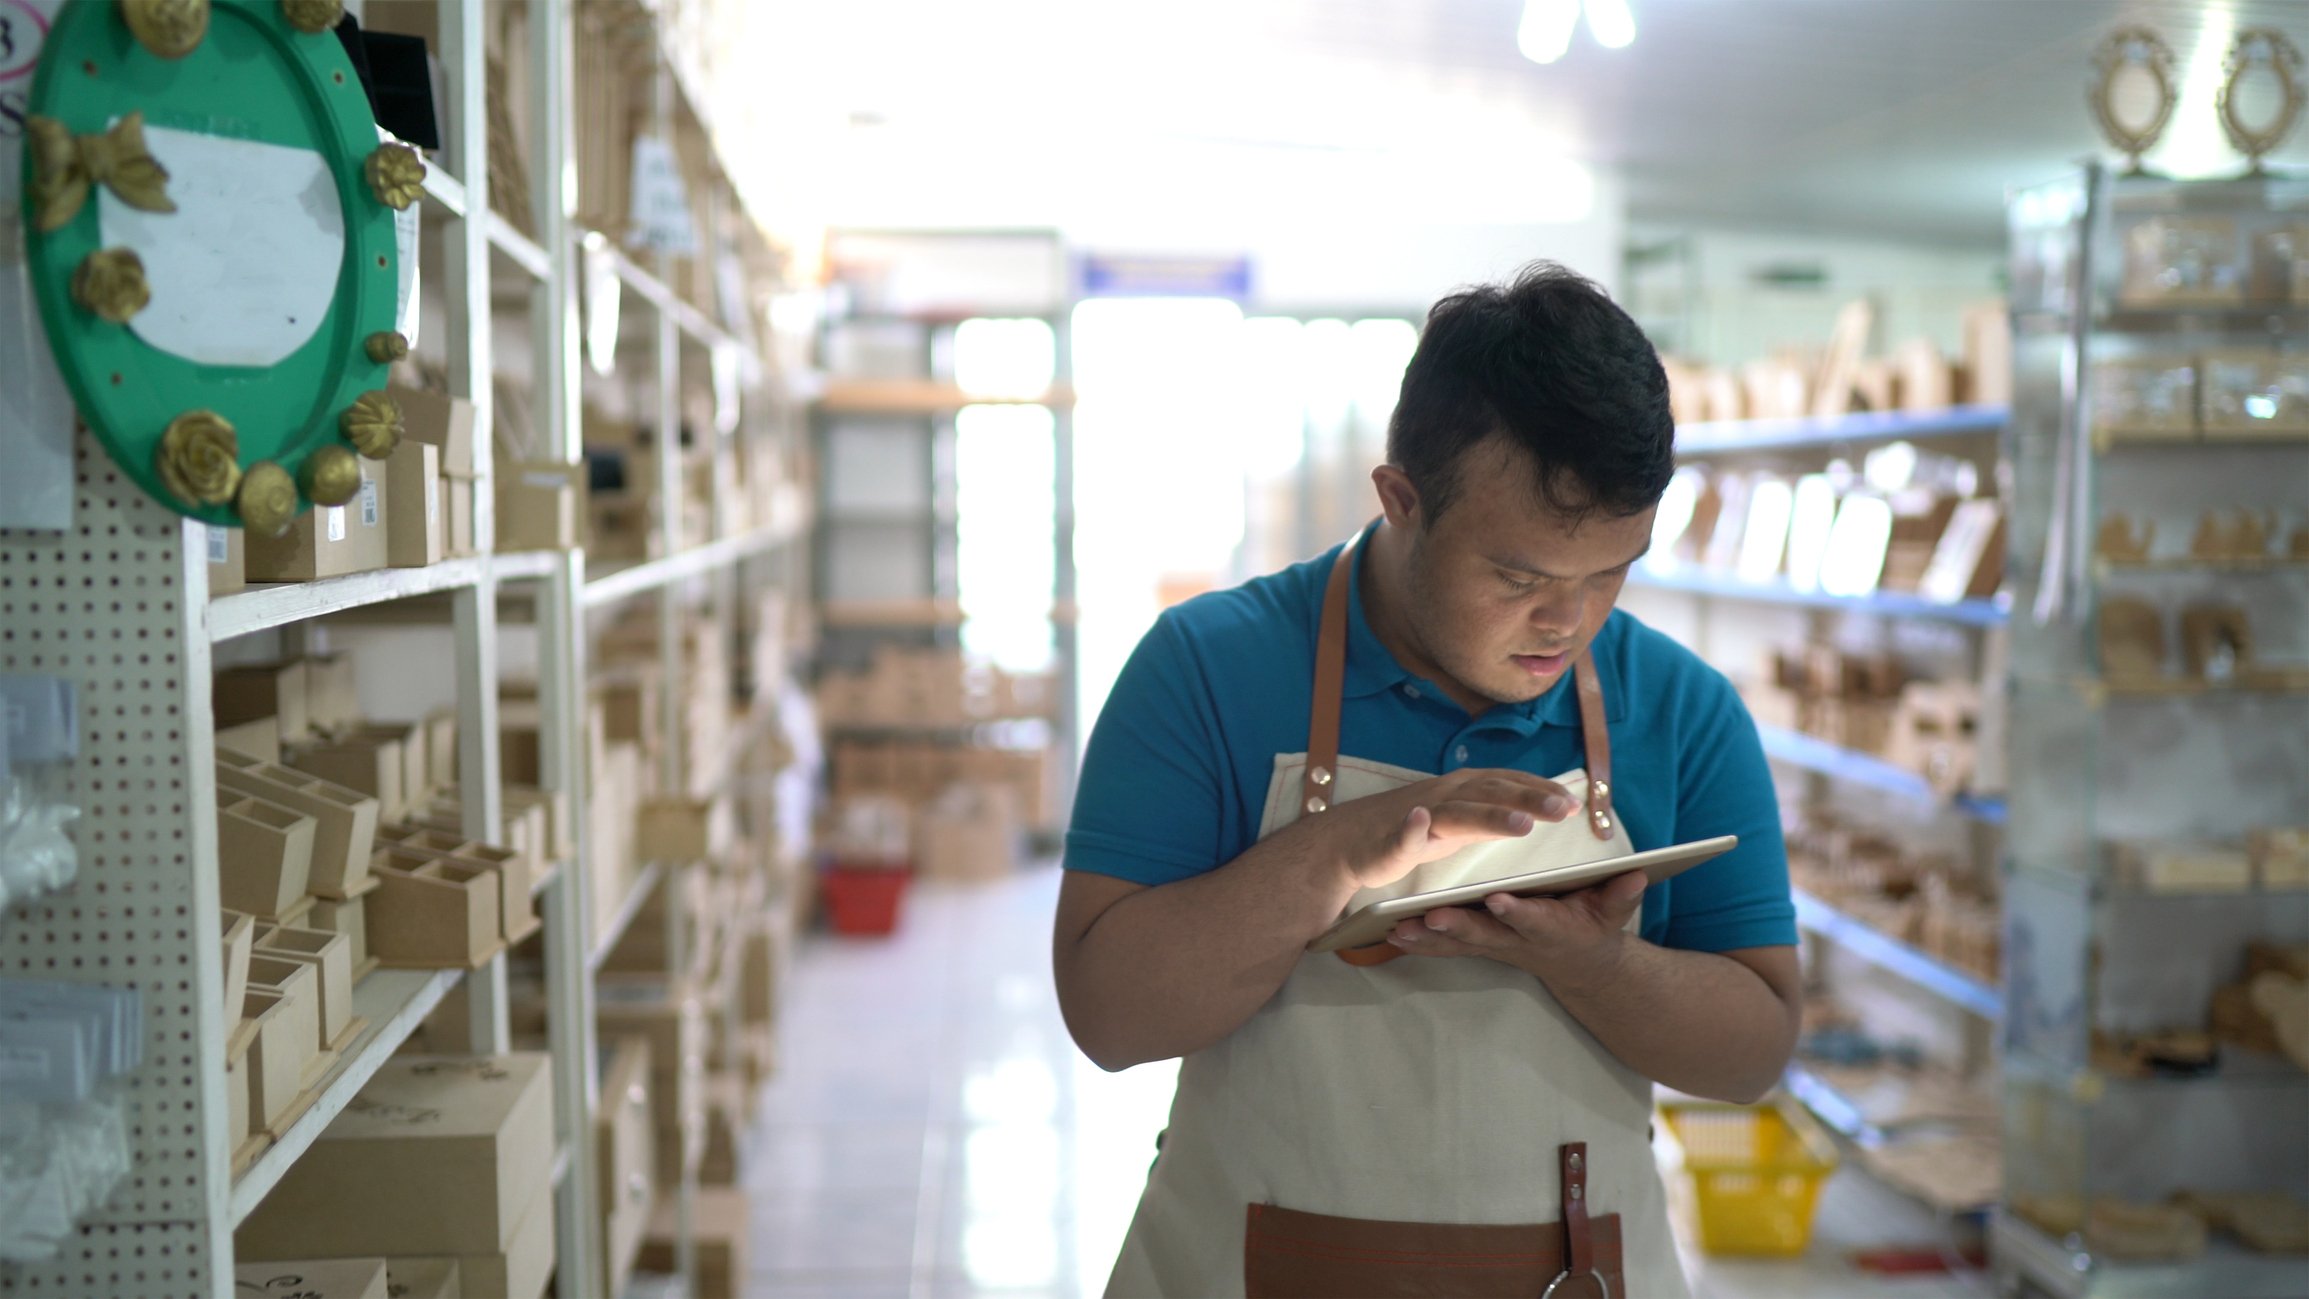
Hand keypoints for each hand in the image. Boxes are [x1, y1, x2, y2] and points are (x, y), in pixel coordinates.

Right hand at [1296, 768, 1581, 891]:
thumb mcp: (1460, 821)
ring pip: (1458, 813)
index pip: (1508, 783)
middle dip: (1529, 799)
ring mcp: (1419, 815)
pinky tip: (1420, 822)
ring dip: (1488, 816)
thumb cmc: (1411, 831)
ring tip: (1521, 825)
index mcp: (1463, 790)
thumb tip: (1534, 809)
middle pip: (1492, 794)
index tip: (1574, 802)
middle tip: (1564, 809)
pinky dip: (1412, 828)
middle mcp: (1445, 795)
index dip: (1539, 790)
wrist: (1352, 842)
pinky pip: (1404, 834)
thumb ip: (1493, 814)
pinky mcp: (1393, 839)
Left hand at [1382, 869, 1648, 988]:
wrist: (1581, 966)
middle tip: (1431, 917)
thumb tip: (1638, 876)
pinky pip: (1444, 946)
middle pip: (1484, 934)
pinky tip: (1389, 934)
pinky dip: (1418, 942)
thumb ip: (1621, 894)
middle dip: (1458, 926)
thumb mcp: (1613, 911)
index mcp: (1550, 927)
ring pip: (1457, 942)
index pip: (1533, 918)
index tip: (1499, 900)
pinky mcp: (1477, 945)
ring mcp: (1494, 945)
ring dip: (1427, 938)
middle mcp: (1516, 940)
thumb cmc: (1595, 929)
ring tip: (1396, 929)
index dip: (1517, 912)